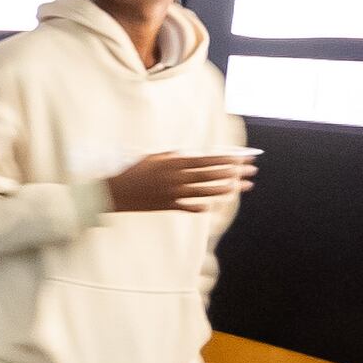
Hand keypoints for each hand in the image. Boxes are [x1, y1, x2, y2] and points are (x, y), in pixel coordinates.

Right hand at [102, 149, 254, 213]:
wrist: (112, 191)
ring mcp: (172, 193)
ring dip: (225, 190)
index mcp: (173, 163)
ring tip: (239, 188)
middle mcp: (176, 178)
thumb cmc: (130, 171)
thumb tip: (186, 155)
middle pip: (211, 175)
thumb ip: (170, 157)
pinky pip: (189, 207)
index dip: (226, 160)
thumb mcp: (150, 158)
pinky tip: (212, 206)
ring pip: (205, 192)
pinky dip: (201, 207)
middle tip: (251, 172)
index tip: (242, 158)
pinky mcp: (166, 206)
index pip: (207, 160)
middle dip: (234, 173)